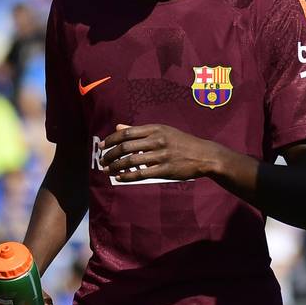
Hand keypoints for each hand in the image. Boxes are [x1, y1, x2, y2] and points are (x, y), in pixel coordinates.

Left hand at [100, 123, 220, 182]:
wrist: (204, 155)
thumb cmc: (181, 142)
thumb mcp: (163, 131)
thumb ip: (140, 130)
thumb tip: (118, 127)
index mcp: (155, 129)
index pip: (127, 133)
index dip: (111, 139)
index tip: (101, 146)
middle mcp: (157, 140)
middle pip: (126, 147)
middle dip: (110, 154)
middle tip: (102, 160)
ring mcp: (162, 155)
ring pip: (131, 161)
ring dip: (116, 166)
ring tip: (108, 170)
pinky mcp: (166, 169)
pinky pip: (141, 173)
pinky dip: (128, 176)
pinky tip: (120, 177)